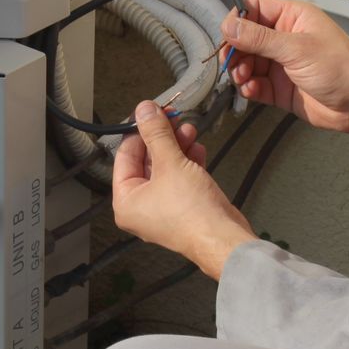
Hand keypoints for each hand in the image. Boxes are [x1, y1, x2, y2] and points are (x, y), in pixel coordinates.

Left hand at [113, 102, 256, 279]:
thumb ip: (157, 134)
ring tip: (189, 129)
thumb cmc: (191, 210)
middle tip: (173, 117)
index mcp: (126, 201)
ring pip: (166, 168)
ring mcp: (163, 208)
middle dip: (163, 138)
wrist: (223, 238)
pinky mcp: (184, 207)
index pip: (125, 156)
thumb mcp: (171, 163)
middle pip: (147, 161)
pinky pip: (181, 179)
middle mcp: (141, 206)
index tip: (151, 111)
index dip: (138, 131)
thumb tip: (144, 109)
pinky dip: (188, 162)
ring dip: (178, 146)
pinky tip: (198, 148)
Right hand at [222, 0, 348, 152]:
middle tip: (230, 61)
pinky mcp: (280, 87)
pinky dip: (248, 87)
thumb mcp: (297, 48)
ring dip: (239, 70)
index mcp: (293, 17)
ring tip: (243, 78)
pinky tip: (251, 90)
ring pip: (247, 62)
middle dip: (235, 50)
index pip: (255, 9)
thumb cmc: (342, 69)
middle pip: (246, 38)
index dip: (238, 20)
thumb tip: (230, 26)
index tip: (227, 35)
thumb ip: (260, 38)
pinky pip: (255, 84)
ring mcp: (282, 63)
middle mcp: (286, 38)